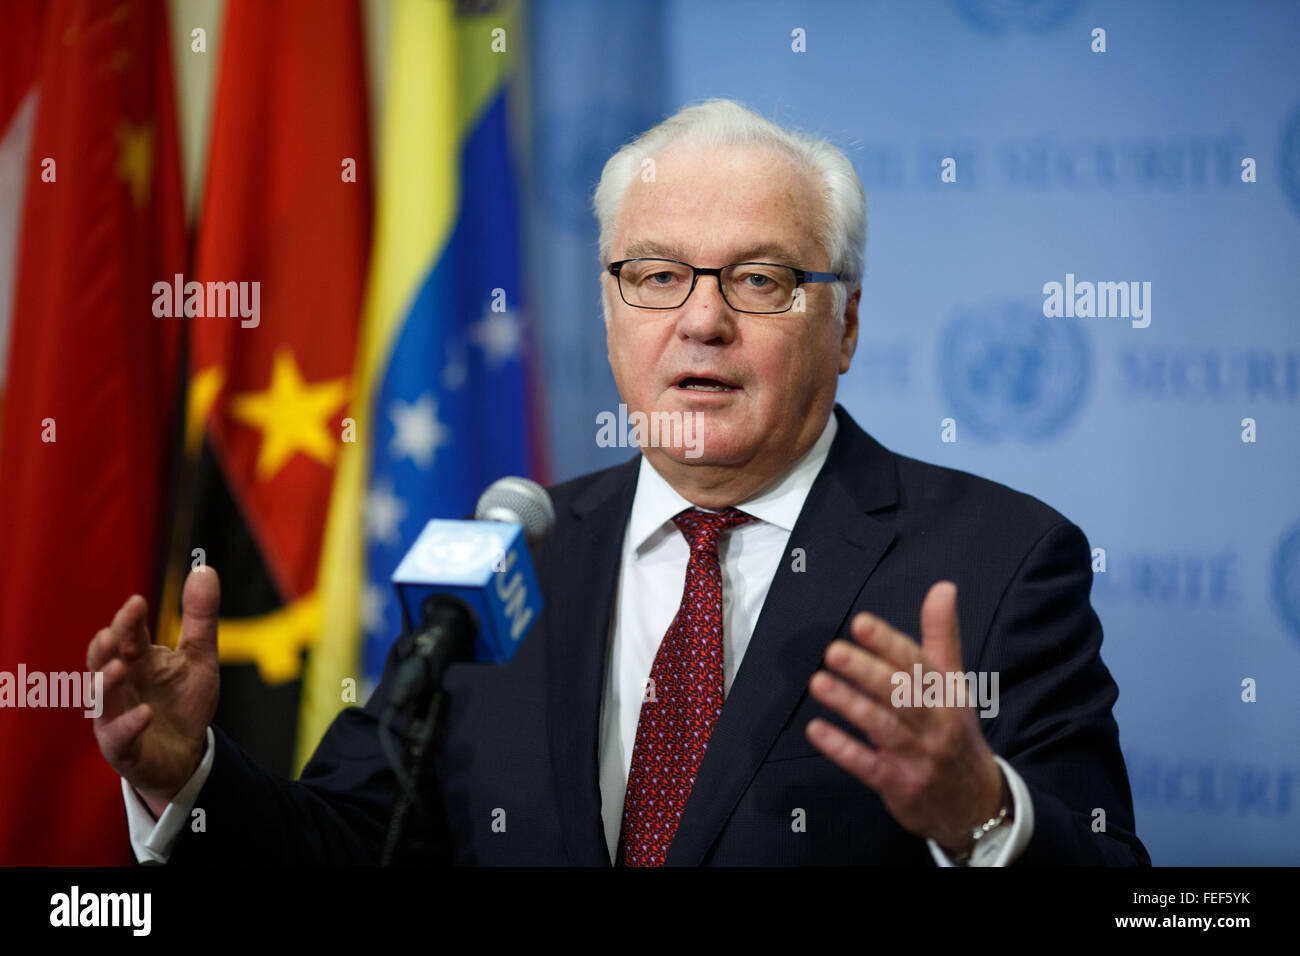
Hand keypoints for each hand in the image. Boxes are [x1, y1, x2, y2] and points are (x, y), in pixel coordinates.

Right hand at [87, 567, 220, 815]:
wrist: (187, 753)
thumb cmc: (185, 701)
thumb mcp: (200, 656)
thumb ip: (200, 617)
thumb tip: (205, 567)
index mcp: (137, 659)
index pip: (128, 635)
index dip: (130, 620)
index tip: (138, 602)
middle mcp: (120, 684)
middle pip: (105, 661)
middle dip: (107, 646)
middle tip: (114, 632)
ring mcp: (115, 716)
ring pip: (101, 698)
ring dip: (106, 683)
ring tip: (119, 667)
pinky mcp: (122, 747)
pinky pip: (119, 736)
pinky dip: (129, 724)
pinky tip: (144, 712)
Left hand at [805, 581, 1002, 854]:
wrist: (977, 803)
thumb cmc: (957, 733)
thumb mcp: (955, 684)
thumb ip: (942, 635)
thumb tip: (943, 587)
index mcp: (946, 694)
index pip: (916, 663)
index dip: (888, 643)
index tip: (861, 623)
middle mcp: (935, 723)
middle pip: (899, 693)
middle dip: (866, 671)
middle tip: (834, 652)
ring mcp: (918, 756)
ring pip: (882, 726)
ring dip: (850, 705)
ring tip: (818, 683)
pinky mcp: (900, 785)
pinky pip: (869, 766)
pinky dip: (842, 749)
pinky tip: (817, 731)